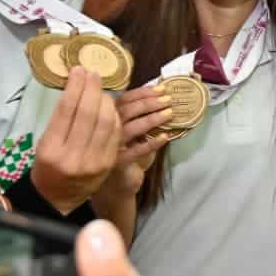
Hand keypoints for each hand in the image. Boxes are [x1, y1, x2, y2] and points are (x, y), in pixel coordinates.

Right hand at [33, 68, 121, 214]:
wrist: (58, 198)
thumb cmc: (48, 166)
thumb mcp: (44, 143)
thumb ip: (60, 119)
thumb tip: (77, 86)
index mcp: (51, 149)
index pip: (66, 110)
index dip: (75, 87)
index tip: (79, 70)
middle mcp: (73, 156)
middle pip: (89, 114)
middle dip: (93, 89)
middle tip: (94, 73)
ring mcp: (94, 162)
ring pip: (106, 122)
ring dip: (107, 100)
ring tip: (102, 89)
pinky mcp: (109, 164)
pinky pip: (117, 133)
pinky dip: (115, 116)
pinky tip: (112, 106)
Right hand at [102, 85, 173, 199]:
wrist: (116, 186)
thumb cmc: (128, 155)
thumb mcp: (135, 133)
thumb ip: (143, 118)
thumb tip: (166, 100)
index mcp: (108, 118)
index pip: (123, 100)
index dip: (142, 93)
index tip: (161, 89)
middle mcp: (105, 131)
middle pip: (125, 111)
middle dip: (148, 103)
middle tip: (168, 99)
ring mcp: (110, 147)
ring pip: (129, 129)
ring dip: (151, 119)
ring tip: (169, 114)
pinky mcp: (118, 164)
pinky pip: (136, 151)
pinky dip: (152, 143)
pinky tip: (165, 137)